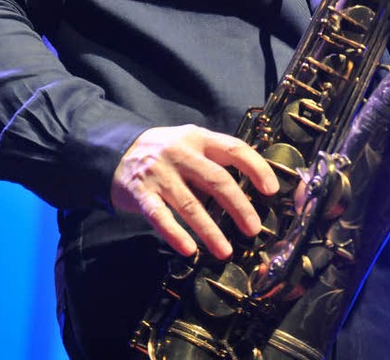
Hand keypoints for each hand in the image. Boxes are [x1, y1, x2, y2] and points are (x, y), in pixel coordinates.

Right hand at [111, 124, 278, 260]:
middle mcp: (181, 153)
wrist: (118, 151)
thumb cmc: (166, 152)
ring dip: (210, 230)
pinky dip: (175, 234)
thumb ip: (214, 160)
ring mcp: (160, 173)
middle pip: (216, 179)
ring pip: (190, 203)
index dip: (256, 168)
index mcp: (199, 138)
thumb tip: (250, 188)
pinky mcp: (140, 193)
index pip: (234, 149)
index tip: (271, 189)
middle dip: (238, 206)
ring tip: (225, 250)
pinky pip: (160, 216)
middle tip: (253, 228)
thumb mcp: (191, 144)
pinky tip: (189, 250)